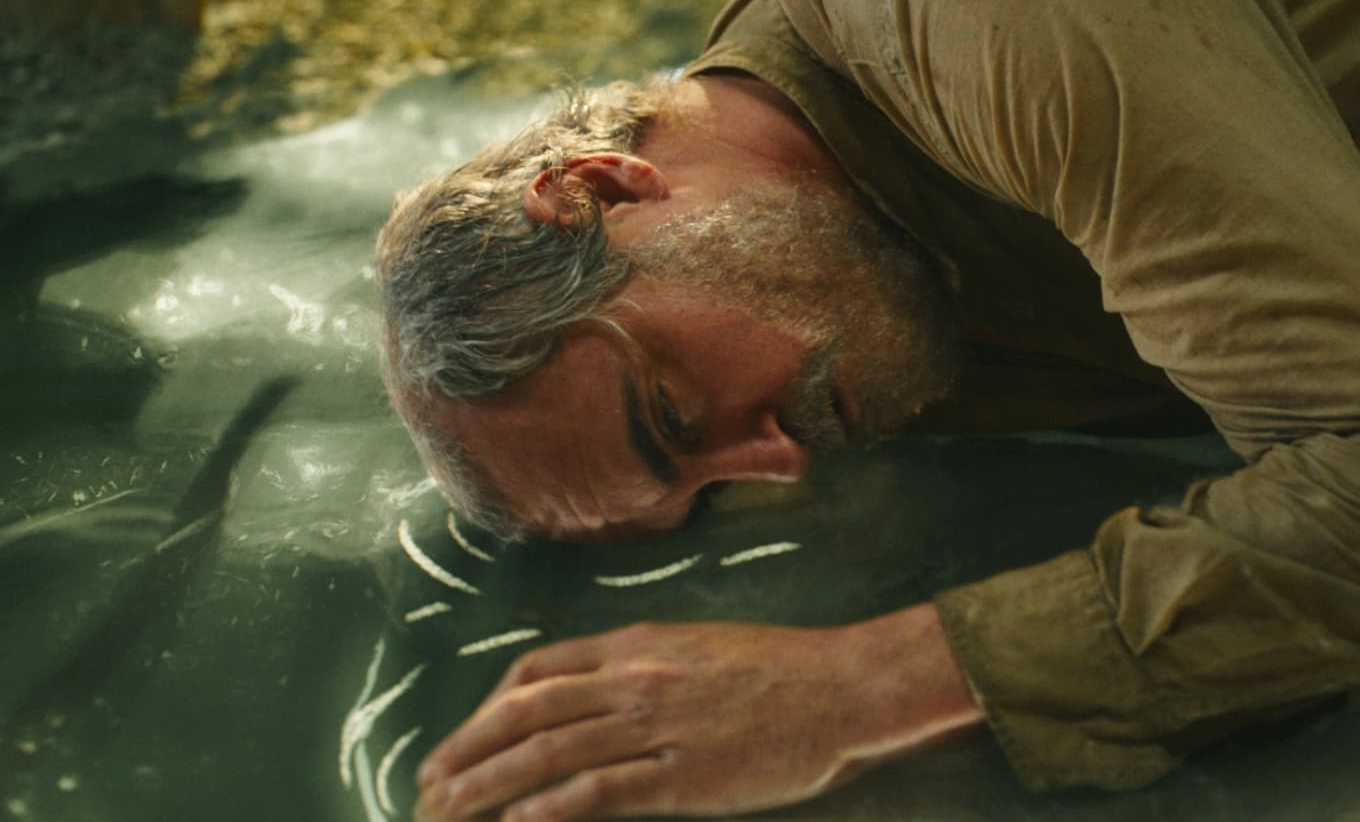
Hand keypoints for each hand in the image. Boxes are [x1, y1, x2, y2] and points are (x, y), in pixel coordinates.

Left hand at [413, 603, 983, 820]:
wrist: (844, 688)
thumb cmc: (781, 671)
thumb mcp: (699, 650)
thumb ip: (643, 667)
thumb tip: (593, 694)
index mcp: (636, 646)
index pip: (536, 671)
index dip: (485, 710)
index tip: (458, 743)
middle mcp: (636, 679)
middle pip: (526, 712)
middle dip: (465, 751)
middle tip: (425, 788)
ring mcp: (658, 725)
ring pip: (550, 751)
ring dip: (487, 784)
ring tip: (446, 811)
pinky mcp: (685, 773)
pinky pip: (605, 789)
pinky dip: (554, 806)